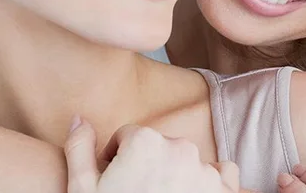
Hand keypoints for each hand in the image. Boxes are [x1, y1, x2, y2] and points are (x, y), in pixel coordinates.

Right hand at [64, 117, 240, 192]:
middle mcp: (180, 148)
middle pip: (158, 147)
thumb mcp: (82, 190)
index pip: (127, 137)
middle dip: (147, 166)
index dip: (115, 159)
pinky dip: (210, 183)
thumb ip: (79, 149)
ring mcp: (206, 171)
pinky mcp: (226, 191)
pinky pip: (223, 175)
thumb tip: (79, 119)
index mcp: (144, 142)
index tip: (112, 181)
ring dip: (176, 174)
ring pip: (188, 161)